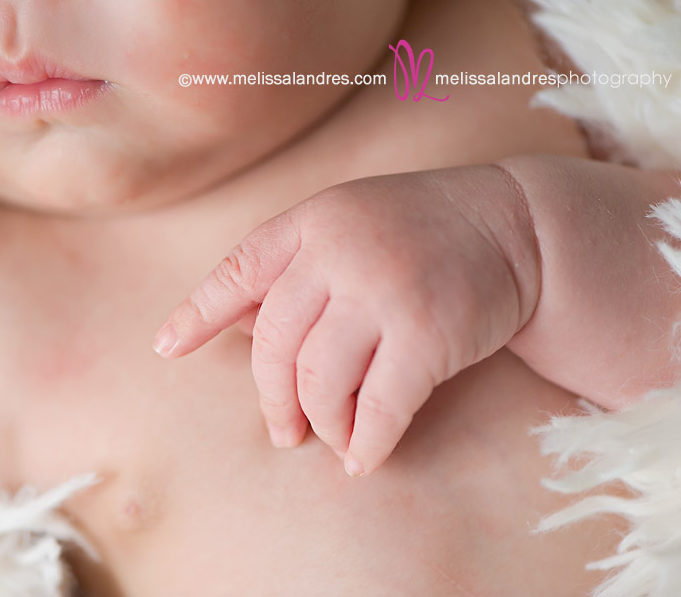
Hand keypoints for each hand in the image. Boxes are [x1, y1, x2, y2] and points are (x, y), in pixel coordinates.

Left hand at [153, 166, 539, 475]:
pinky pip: (379, 406)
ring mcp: (382, 290)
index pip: (238, 271)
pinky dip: (367, 441)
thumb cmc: (417, 234)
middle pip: (273, 345)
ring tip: (332, 435)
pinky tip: (364, 457)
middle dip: (272, 399)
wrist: (513, 227)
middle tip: (282, 431)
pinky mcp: (426, 333)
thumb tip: (233, 327)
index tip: (167, 348)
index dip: (199, 313)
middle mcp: (338, 251)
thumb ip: (292, 269)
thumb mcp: (345, 226)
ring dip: (321, 422)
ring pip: (319, 382)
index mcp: (311, 222)